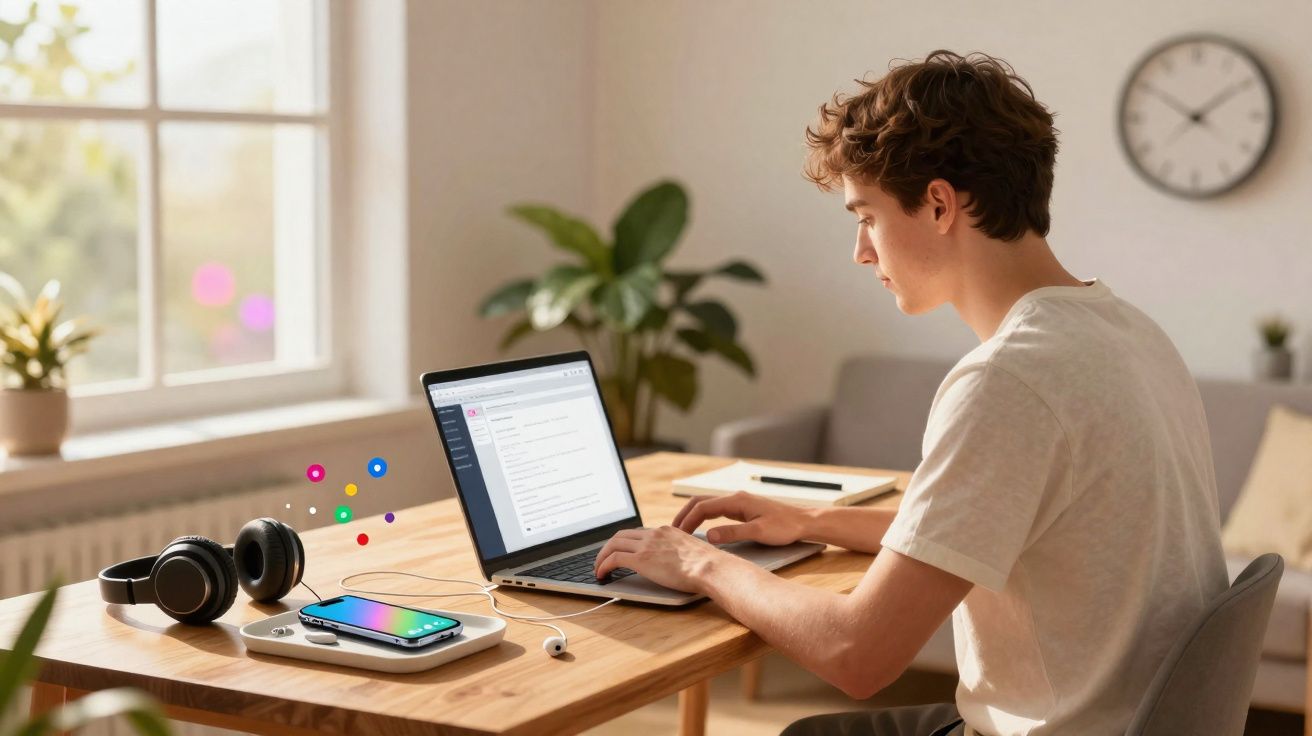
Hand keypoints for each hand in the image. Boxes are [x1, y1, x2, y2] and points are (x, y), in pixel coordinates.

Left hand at [593, 526, 726, 592]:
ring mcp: (647, 545)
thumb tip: (677, 563)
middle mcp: (654, 534)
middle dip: (608, 547)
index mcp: (666, 531)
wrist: (709, 567)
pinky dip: (603, 565)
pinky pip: (614, 559)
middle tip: (603, 559)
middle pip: (621, 535)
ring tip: (598, 568)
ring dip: (602, 556)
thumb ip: (679, 552)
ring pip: (613, 544)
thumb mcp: (691, 552)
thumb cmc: (707, 566)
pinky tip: (601, 574)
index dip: (625, 542)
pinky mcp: (641, 559)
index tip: (620, 550)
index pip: (638, 532)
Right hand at [672, 491, 808, 545]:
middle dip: (684, 515)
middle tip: (672, 531)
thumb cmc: (785, 527)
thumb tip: (709, 536)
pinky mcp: (743, 509)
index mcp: (737, 500)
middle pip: (701, 502)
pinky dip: (704, 517)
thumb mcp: (758, 532)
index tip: (677, 534)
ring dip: (693, 515)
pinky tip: (701, 529)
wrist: (804, 522)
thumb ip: (733, 533)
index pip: (703, 507)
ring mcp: (739, 503)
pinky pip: (717, 510)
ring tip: (682, 530)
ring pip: (708, 505)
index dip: (687, 520)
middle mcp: (735, 498)